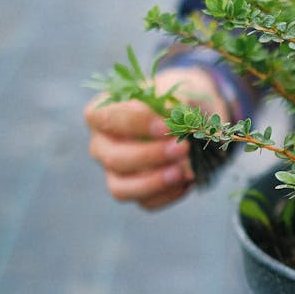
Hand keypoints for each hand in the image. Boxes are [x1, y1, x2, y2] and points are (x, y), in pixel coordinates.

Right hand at [85, 67, 225, 209]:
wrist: (192, 119)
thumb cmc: (177, 100)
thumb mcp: (178, 90)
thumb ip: (175, 102)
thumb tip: (177, 120)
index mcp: (103, 113)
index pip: (103, 117)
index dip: (134, 123)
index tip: (166, 126)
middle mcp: (102, 145)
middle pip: (113, 158)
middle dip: (150, 156)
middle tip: (182, 148)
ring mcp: (115, 172)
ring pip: (121, 188)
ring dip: (154, 182)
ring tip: (184, 173)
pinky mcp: (135, 192)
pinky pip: (146, 202)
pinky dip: (168, 194)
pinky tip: (188, 181)